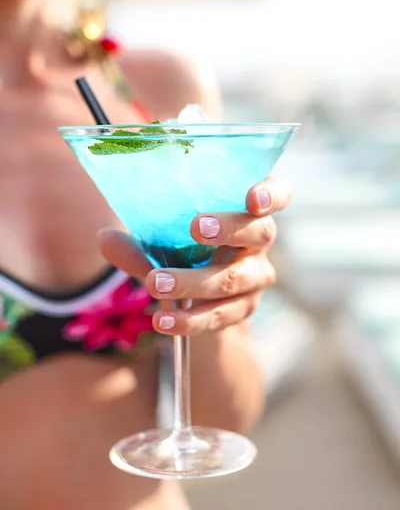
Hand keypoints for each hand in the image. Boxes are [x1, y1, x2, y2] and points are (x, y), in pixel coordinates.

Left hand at [98, 177, 290, 336]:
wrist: (201, 295)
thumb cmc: (187, 247)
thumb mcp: (168, 238)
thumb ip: (142, 240)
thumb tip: (104, 239)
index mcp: (248, 209)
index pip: (277, 194)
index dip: (270, 194)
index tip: (252, 197)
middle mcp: (261, 241)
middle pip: (259, 232)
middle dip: (230, 228)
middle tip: (196, 228)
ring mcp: (255, 277)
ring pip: (232, 279)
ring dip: (193, 281)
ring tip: (156, 284)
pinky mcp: (243, 309)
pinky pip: (219, 315)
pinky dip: (189, 320)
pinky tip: (163, 321)